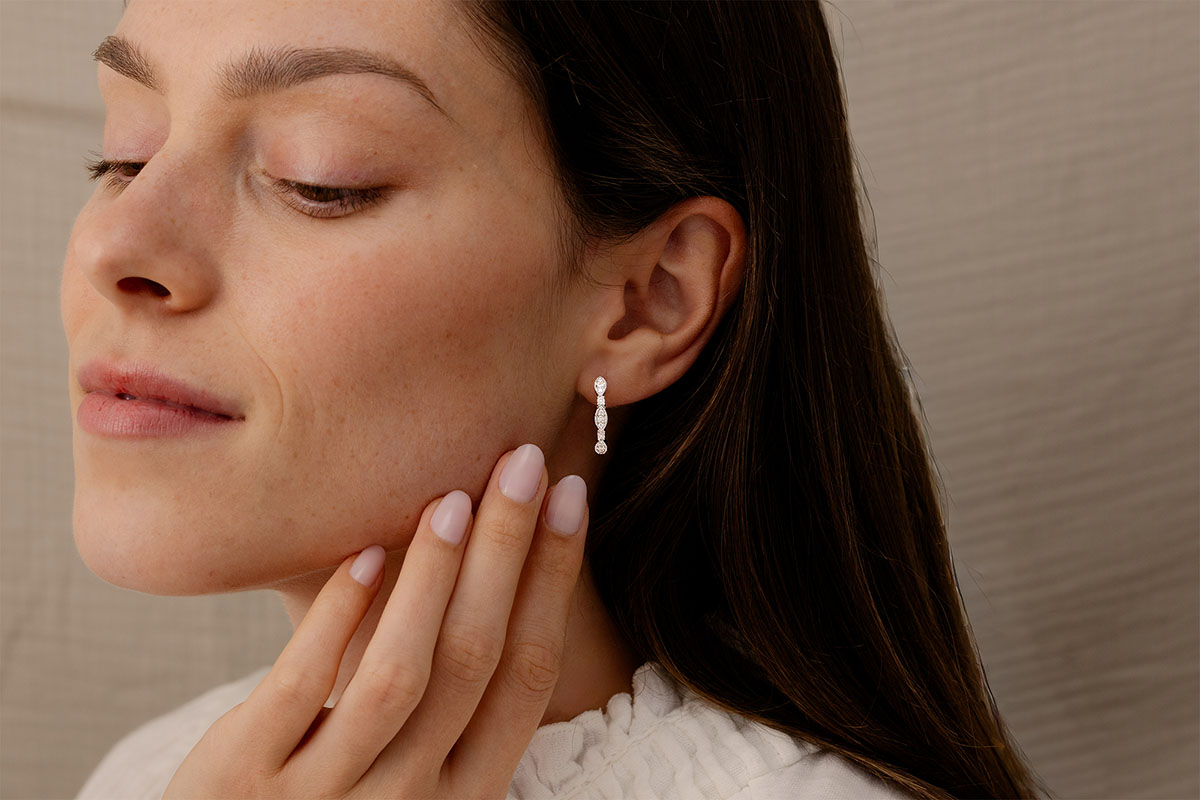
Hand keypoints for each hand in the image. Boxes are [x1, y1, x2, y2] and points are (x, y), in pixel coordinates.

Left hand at [163, 444, 587, 798]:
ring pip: (399, 674)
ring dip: (432, 577)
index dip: (553, 581)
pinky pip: (301, 687)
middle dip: (508, 551)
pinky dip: (338, 616)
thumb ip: (444, 701)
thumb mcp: (407, 771)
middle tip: (525, 463)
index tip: (568, 499)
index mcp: (462, 794)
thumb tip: (489, 571)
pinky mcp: (245, 781)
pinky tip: (362, 556)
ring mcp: (326, 796)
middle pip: (474, 659)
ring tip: (452, 498)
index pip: (526, 675)